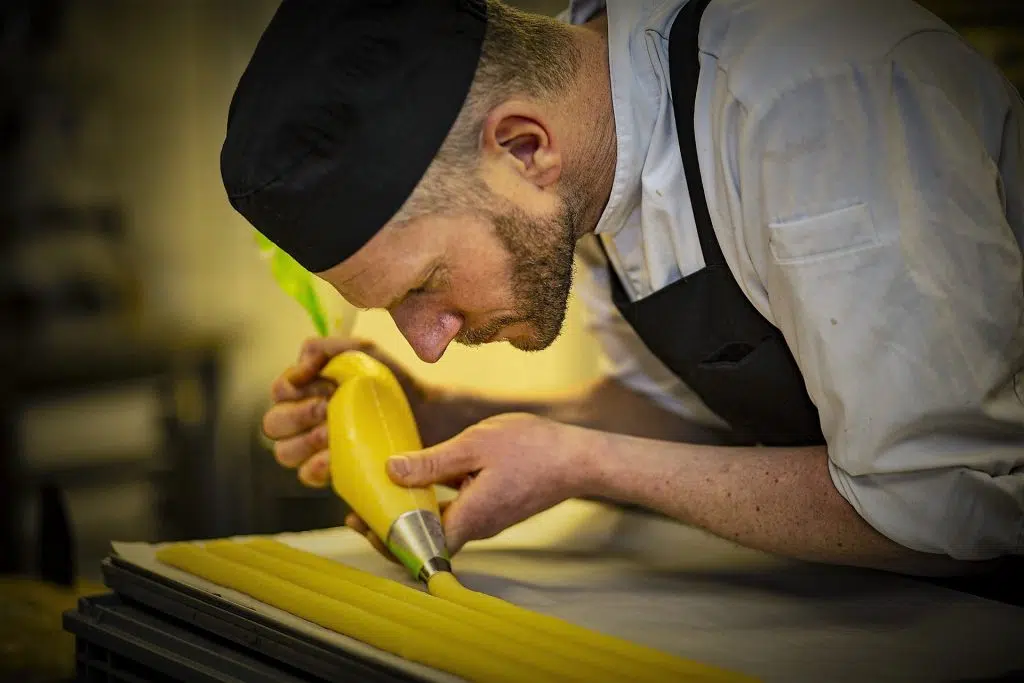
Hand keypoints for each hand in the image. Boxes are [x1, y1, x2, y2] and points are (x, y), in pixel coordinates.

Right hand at [260, 336, 464, 487]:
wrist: (430, 412)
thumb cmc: (394, 380)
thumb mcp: (362, 353)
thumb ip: (325, 348)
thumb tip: (299, 365)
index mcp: (308, 391)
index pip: (279, 393)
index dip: (293, 390)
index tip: (325, 386)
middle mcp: (307, 421)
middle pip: (274, 425)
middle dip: (296, 416)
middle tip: (326, 409)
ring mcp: (318, 448)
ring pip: (285, 452)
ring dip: (304, 442)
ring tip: (330, 433)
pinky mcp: (335, 472)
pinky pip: (307, 476)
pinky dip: (315, 467)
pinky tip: (332, 459)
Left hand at [380, 413, 596, 554]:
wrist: (579, 458)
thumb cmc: (533, 448)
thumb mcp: (475, 445)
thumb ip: (432, 462)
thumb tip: (390, 471)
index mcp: (469, 518)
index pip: (418, 547)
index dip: (386, 539)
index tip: (362, 521)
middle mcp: (476, 527)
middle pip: (423, 539)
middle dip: (389, 524)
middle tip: (360, 505)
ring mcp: (486, 520)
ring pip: (437, 525)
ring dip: (408, 512)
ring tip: (381, 489)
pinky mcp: (493, 508)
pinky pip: (454, 513)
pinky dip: (430, 502)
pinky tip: (421, 477)